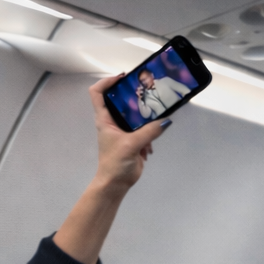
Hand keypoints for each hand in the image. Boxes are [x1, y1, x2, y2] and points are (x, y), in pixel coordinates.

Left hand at [89, 74, 166, 193]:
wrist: (116, 185)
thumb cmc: (115, 163)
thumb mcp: (131, 145)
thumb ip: (149, 132)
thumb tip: (166, 121)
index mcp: (104, 119)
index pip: (97, 92)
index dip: (107, 82)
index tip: (123, 78)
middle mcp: (112, 121)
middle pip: (121, 101)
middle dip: (134, 96)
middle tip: (148, 91)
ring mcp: (123, 131)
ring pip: (135, 116)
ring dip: (146, 119)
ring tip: (156, 118)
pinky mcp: (133, 140)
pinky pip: (144, 130)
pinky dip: (149, 136)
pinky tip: (150, 147)